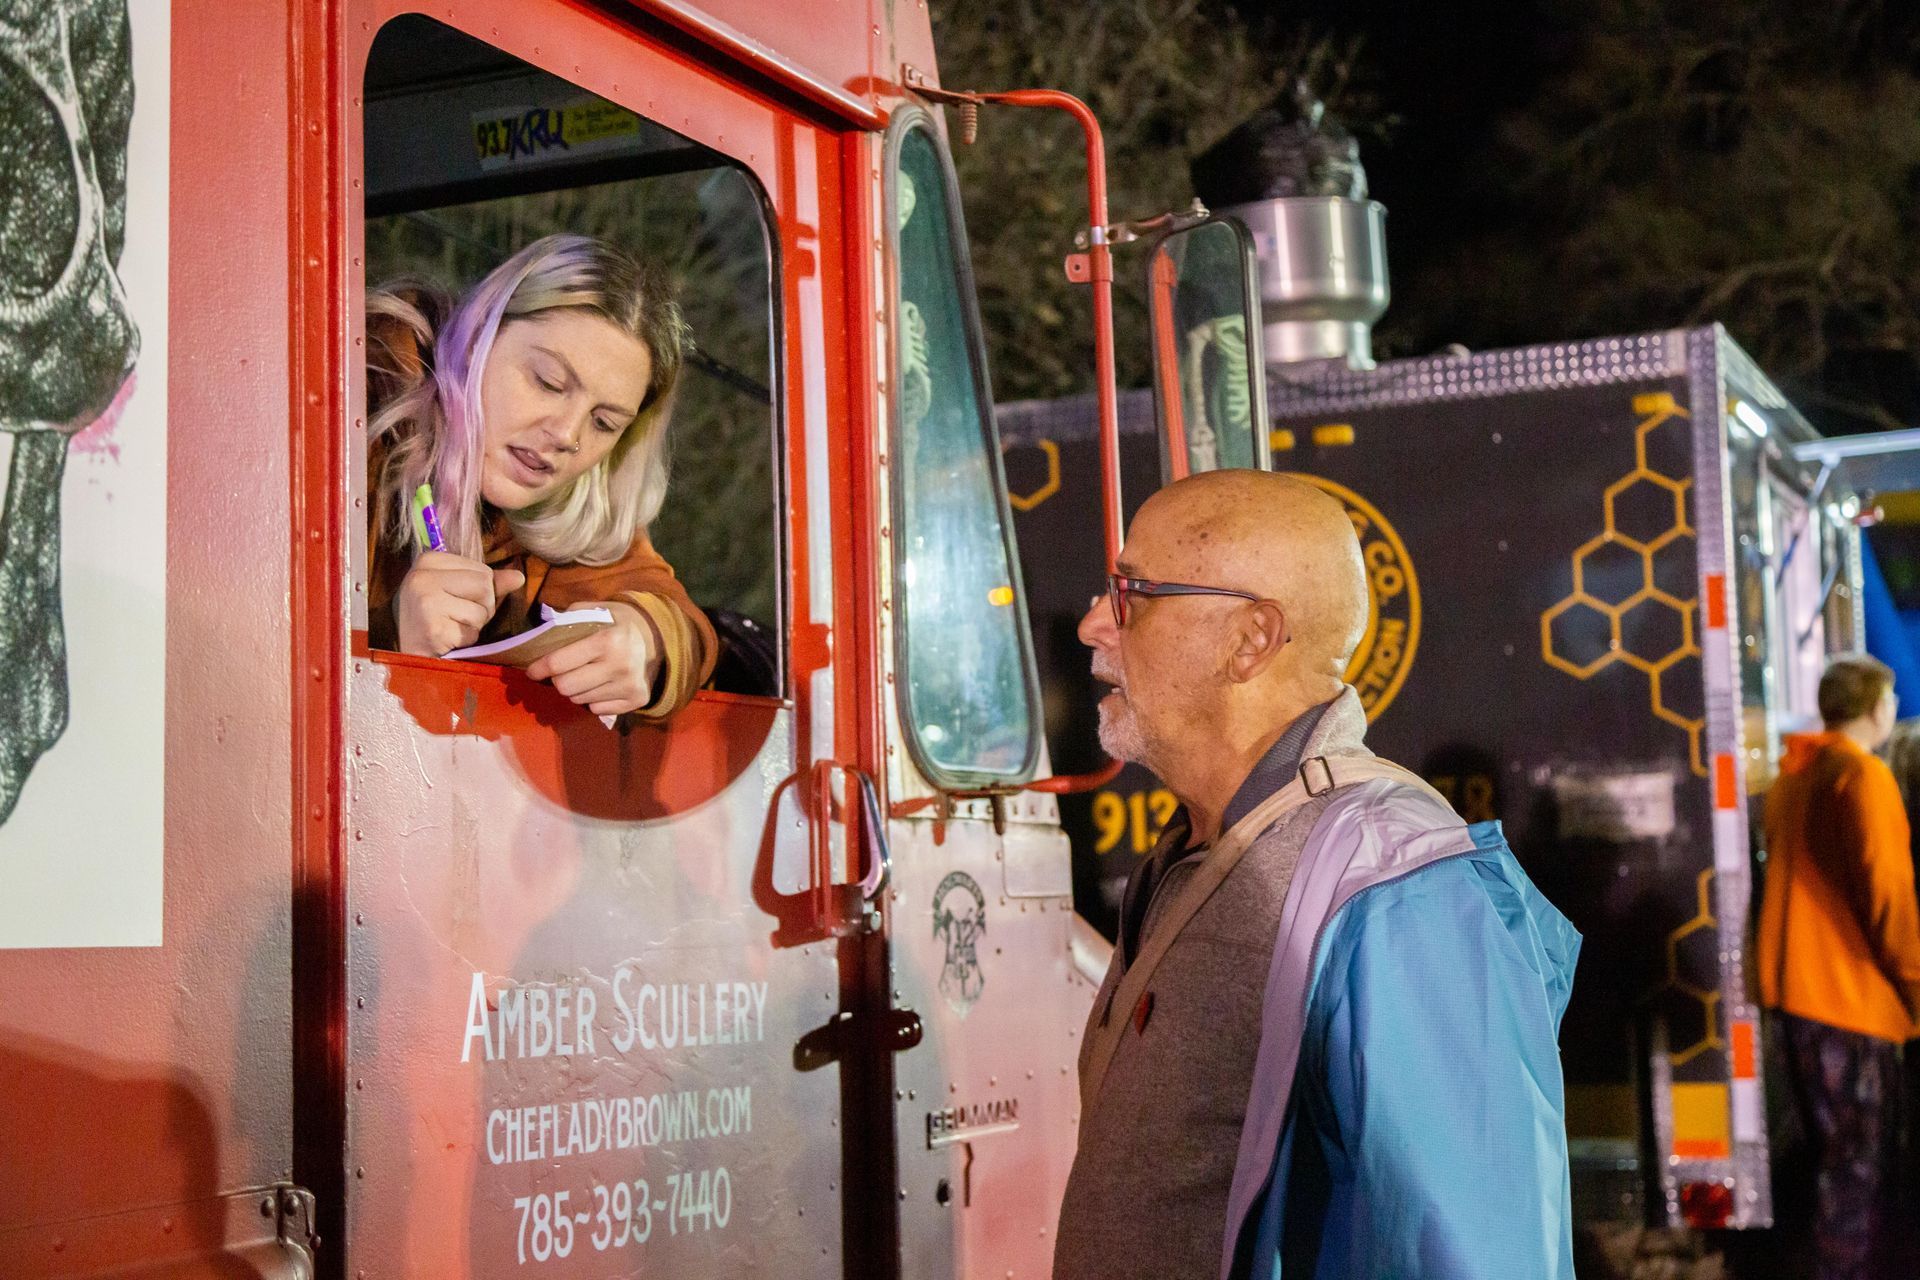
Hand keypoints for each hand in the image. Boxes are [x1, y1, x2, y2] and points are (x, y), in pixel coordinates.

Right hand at [394, 550, 525, 655]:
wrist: (406, 652)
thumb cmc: (433, 618)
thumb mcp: (455, 591)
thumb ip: (487, 582)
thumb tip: (518, 577)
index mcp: (428, 560)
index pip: (483, 570)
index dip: (479, 591)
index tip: (454, 600)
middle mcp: (423, 577)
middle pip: (485, 586)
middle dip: (481, 607)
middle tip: (455, 617)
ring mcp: (426, 602)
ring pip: (482, 609)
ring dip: (474, 625)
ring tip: (451, 627)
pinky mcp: (434, 628)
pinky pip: (473, 631)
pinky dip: (467, 640)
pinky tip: (447, 640)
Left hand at [525, 600, 661, 716]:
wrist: (656, 637)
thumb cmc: (615, 622)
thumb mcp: (593, 611)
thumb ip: (566, 621)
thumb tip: (538, 640)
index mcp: (607, 640)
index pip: (559, 664)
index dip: (538, 668)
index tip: (531, 671)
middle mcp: (620, 665)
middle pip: (566, 688)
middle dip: (558, 680)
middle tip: (562, 672)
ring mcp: (630, 685)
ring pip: (579, 700)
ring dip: (576, 689)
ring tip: (585, 674)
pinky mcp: (638, 700)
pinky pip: (597, 709)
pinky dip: (593, 699)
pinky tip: (602, 683)